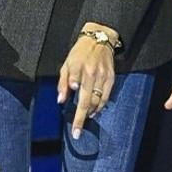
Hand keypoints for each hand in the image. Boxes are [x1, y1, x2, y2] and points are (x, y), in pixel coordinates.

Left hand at [58, 23, 118, 138]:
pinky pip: (105, 97)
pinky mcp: (111, 78)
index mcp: (79, 69)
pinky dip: (99, 107)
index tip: (71, 121)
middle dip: (81, 119)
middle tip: (77, 133)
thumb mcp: (66, 64)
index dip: (76, 109)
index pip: (76, 91)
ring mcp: (103, 77)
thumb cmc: (79, 53)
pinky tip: (93, 111)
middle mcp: (92, 74)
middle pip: (87, 101)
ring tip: (83, 118)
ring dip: (90, 113)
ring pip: (97, 101)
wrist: (98, 39)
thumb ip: (63, 83)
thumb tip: (61, 100)